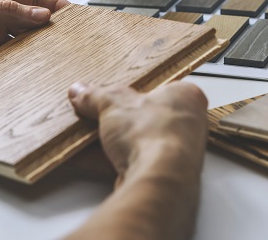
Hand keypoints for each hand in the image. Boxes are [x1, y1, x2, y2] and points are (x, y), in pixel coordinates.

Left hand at [0, 0, 68, 84]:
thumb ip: (5, 11)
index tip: (76, 18)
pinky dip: (5, 74)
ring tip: (43, 67)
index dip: (56, 6)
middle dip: (46, 35)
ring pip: (19, 50)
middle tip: (67, 47)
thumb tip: (41, 13)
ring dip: (26, 58)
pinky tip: (7, 79)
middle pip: (31, 25)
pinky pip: (1, 70)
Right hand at [67, 81, 206, 239]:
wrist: (157, 180)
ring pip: (132, 142)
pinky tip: (83, 156)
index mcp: (185, 98)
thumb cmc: (155, 135)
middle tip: (90, 112)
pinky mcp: (157, 176)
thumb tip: (83, 92)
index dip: (128, 92)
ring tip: (82, 134)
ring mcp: (173, 154)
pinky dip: (105, 160)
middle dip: (113, 118)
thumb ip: (96, 97)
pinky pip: (126, 163)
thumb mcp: (114, 103)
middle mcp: (185, 125)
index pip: (155, 88)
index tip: (106, 93)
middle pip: (141, 117)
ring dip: (105, 141)